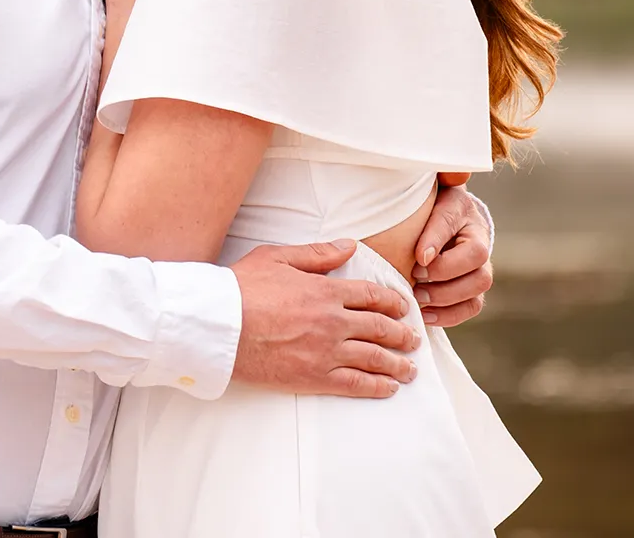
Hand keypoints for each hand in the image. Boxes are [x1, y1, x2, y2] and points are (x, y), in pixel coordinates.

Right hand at [230, 240, 420, 397]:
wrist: (219, 325)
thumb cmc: (242, 288)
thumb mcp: (278, 258)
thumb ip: (317, 254)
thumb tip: (349, 246)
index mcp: (326, 291)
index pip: (372, 296)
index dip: (393, 302)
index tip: (403, 308)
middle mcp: (334, 321)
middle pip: (381, 328)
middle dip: (402, 334)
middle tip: (413, 339)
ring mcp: (327, 351)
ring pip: (375, 358)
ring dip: (398, 363)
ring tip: (410, 367)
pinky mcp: (315, 377)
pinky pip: (356, 384)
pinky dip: (378, 386)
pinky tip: (390, 387)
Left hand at [411, 179, 493, 327]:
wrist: (434, 221)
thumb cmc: (422, 205)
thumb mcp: (423, 191)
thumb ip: (434, 180)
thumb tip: (455, 171)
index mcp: (461, 208)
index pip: (454, 223)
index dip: (436, 240)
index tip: (418, 257)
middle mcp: (477, 236)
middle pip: (477, 259)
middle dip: (444, 273)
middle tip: (415, 276)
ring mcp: (480, 263)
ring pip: (479, 285)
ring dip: (446, 295)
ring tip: (418, 296)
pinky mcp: (474, 288)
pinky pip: (473, 306)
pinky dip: (450, 314)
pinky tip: (426, 313)